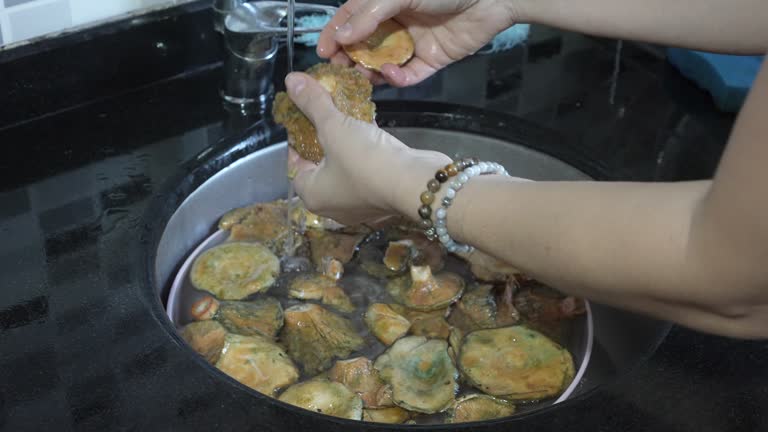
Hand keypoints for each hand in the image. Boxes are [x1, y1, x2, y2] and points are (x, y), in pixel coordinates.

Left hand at [284, 72, 451, 224]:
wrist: (415, 183)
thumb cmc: (365, 160)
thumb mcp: (334, 127)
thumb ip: (312, 103)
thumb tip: (290, 80)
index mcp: (312, 195)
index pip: (294, 164)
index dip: (297, 137)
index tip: (304, 115)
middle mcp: (332, 204)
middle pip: (320, 164)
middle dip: (322, 136)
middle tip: (325, 111)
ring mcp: (359, 203)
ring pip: (344, 166)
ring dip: (345, 142)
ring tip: (345, 114)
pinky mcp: (382, 195)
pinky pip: (366, 168)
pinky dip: (365, 149)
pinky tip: (368, 125)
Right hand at [317, 0, 516, 86]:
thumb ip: (369, 15)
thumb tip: (342, 35)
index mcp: (385, 3)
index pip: (352, 19)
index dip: (335, 34)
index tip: (322, 52)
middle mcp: (396, 23)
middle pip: (364, 45)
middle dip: (349, 58)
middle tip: (339, 71)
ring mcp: (412, 43)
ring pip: (383, 63)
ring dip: (371, 71)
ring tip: (363, 75)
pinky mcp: (430, 61)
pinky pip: (409, 75)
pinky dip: (398, 78)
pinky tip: (392, 74)